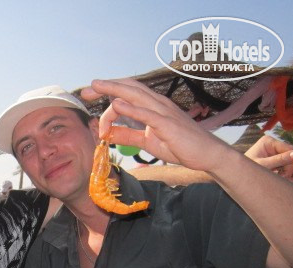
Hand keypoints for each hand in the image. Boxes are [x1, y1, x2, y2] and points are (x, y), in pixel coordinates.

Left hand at [80, 78, 233, 171]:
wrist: (207, 155)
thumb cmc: (180, 146)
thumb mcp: (146, 141)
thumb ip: (127, 135)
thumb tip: (107, 134)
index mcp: (152, 106)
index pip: (127, 94)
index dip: (108, 94)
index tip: (90, 98)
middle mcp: (157, 104)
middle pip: (129, 88)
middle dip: (106, 87)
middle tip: (86, 90)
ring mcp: (163, 112)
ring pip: (136, 96)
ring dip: (115, 90)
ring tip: (97, 86)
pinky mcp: (168, 125)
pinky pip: (148, 115)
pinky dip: (132, 109)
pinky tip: (117, 105)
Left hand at [243, 135, 292, 178]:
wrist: (235, 174)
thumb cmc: (246, 169)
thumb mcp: (264, 165)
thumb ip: (280, 160)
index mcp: (268, 141)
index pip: (288, 148)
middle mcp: (271, 144)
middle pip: (289, 154)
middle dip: (289, 166)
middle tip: (288, 177)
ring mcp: (271, 150)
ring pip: (287, 160)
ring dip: (286, 170)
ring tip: (280, 177)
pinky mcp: (271, 158)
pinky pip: (282, 163)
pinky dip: (282, 171)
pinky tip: (278, 176)